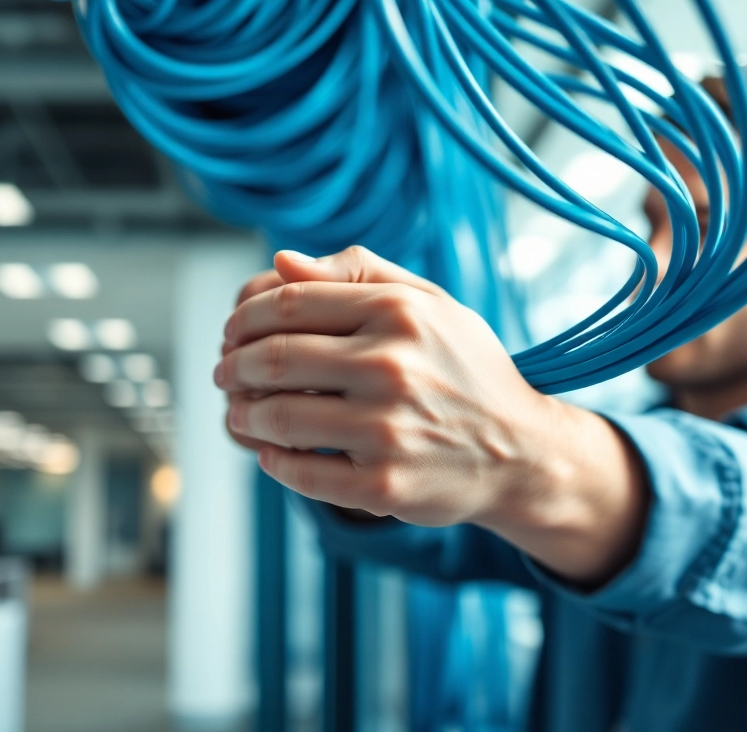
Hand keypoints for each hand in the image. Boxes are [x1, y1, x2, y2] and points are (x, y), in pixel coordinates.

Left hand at [216, 246, 650, 583]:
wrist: (521, 452)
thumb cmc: (466, 371)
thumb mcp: (430, 305)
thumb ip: (358, 274)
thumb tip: (280, 262)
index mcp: (399, 312)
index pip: (288, 303)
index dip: (244, 317)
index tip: (231, 331)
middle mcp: (392, 366)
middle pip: (273, 358)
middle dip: (233, 365)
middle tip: (224, 374)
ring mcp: (387, 429)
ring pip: (278, 417)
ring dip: (242, 414)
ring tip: (239, 412)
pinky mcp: (383, 484)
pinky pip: (300, 472)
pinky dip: (273, 461)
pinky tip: (271, 452)